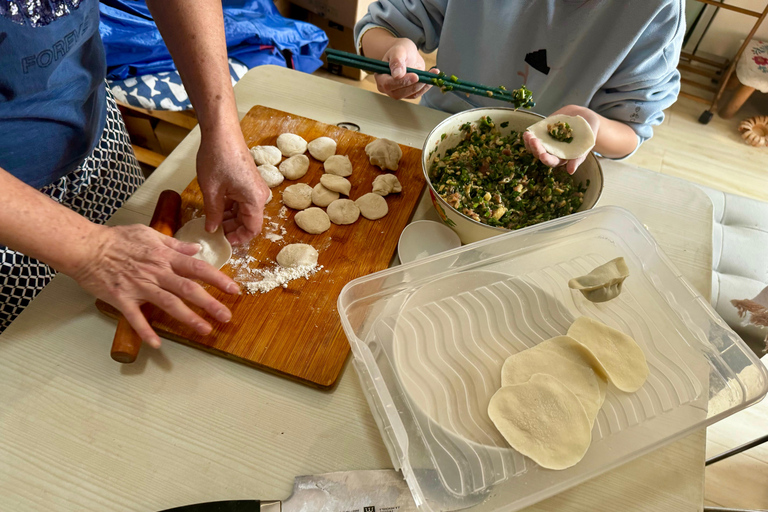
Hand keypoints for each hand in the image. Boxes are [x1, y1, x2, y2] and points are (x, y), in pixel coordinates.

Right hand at [71, 224, 239, 347]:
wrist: (86, 247)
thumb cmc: (117, 239)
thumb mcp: (150, 234)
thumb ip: (175, 244)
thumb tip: (196, 249)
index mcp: (164, 257)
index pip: (197, 268)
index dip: (218, 279)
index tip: (234, 290)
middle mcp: (156, 272)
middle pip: (188, 288)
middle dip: (210, 303)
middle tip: (226, 316)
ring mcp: (140, 286)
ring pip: (169, 303)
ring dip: (188, 318)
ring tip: (205, 330)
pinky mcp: (122, 298)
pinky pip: (135, 317)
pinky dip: (145, 331)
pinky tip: (156, 344)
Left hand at [196, 128, 270, 244]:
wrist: (222, 133)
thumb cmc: (218, 157)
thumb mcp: (211, 191)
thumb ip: (213, 214)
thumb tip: (213, 230)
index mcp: (254, 199)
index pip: (252, 229)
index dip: (239, 238)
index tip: (224, 242)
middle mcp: (259, 195)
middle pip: (249, 221)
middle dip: (232, 229)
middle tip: (214, 232)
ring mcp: (255, 188)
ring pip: (245, 212)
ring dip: (230, 218)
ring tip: (212, 220)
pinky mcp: (249, 182)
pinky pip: (242, 201)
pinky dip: (231, 207)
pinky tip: (216, 207)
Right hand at [375, 38, 437, 99]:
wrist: (406, 54)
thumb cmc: (399, 51)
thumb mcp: (398, 51)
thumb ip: (396, 61)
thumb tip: (397, 75)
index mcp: (381, 77)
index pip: (388, 84)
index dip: (402, 82)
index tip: (415, 76)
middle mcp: (387, 88)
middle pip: (399, 93)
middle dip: (413, 85)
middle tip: (424, 76)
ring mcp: (398, 92)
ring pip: (410, 94)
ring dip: (422, 86)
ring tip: (432, 73)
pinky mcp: (408, 93)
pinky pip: (417, 93)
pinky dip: (426, 86)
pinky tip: (432, 76)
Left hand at [523, 105, 600, 174]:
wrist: (584, 118)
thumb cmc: (588, 132)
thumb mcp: (586, 144)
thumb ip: (578, 157)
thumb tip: (570, 171)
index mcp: (562, 158)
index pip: (552, 162)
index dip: (547, 160)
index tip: (543, 155)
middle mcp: (552, 152)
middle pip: (540, 154)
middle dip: (536, 149)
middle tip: (533, 141)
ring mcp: (546, 143)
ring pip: (534, 147)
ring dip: (529, 143)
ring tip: (528, 135)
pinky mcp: (542, 134)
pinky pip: (532, 138)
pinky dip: (529, 137)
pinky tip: (527, 133)